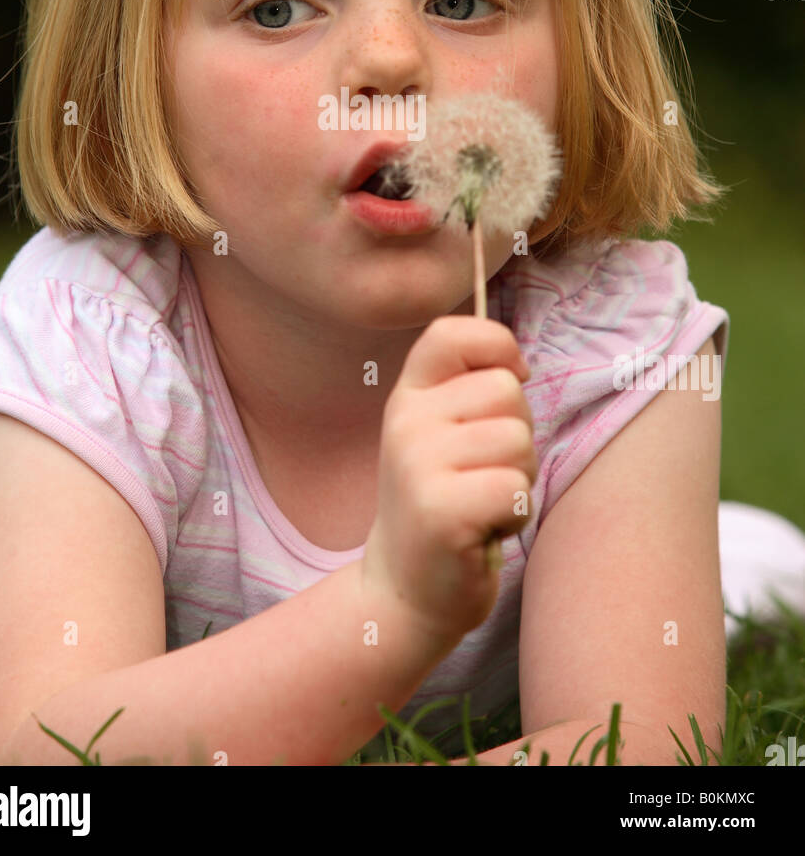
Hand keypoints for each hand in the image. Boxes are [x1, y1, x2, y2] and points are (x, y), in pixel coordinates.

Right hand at [362, 316, 535, 643]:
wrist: (404, 591)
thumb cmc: (443, 504)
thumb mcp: (441, 435)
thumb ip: (470, 390)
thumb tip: (518, 366)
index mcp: (408, 395)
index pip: (453, 332)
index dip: (497, 347)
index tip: (510, 382)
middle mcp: (405, 421)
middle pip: (506, 390)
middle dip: (517, 434)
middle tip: (483, 474)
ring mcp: (418, 464)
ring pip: (518, 440)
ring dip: (517, 479)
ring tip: (482, 503)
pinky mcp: (441, 511)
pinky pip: (515, 488)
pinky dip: (513, 514)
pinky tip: (483, 531)